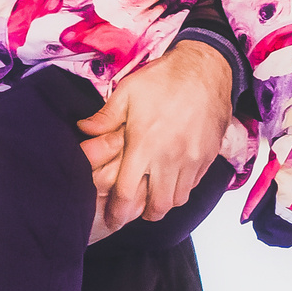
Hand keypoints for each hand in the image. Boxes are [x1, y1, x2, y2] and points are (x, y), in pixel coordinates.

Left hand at [81, 40, 232, 229]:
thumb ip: (105, 117)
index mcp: (144, 145)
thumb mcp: (127, 91)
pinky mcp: (208, 157)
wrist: (207, 69)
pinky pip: (194, 186)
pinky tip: (172, 181)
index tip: (112, 220)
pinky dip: (181, 190)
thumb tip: (83, 129)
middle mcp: (170, 159)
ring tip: (152, 197)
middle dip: (143, 214)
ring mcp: (192, 160)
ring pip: (178, 200)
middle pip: (157, 206)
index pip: (127, 192)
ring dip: (163, 203)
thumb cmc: (164, 79)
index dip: (117, 212)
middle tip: (133, 211)